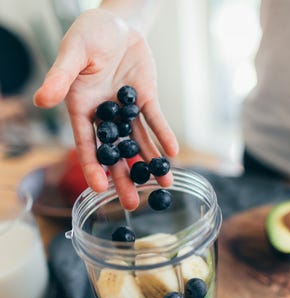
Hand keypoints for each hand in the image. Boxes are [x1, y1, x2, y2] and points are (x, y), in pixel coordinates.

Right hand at [33, 9, 178, 209]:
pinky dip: (163, 136)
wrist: (118, 24)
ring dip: (150, 162)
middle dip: (125, 177)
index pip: (87, 144)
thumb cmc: (89, 35)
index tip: (100, 189)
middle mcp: (105, 116)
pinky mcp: (146, 100)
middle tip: (134, 202)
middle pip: (115, 152)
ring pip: (138, 142)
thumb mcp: (73, 54)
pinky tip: (172, 153)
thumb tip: (40, 100)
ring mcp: (127, 110)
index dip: (93, 167)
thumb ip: (60, 77)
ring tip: (165, 184)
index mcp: (82, 109)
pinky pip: (155, 121)